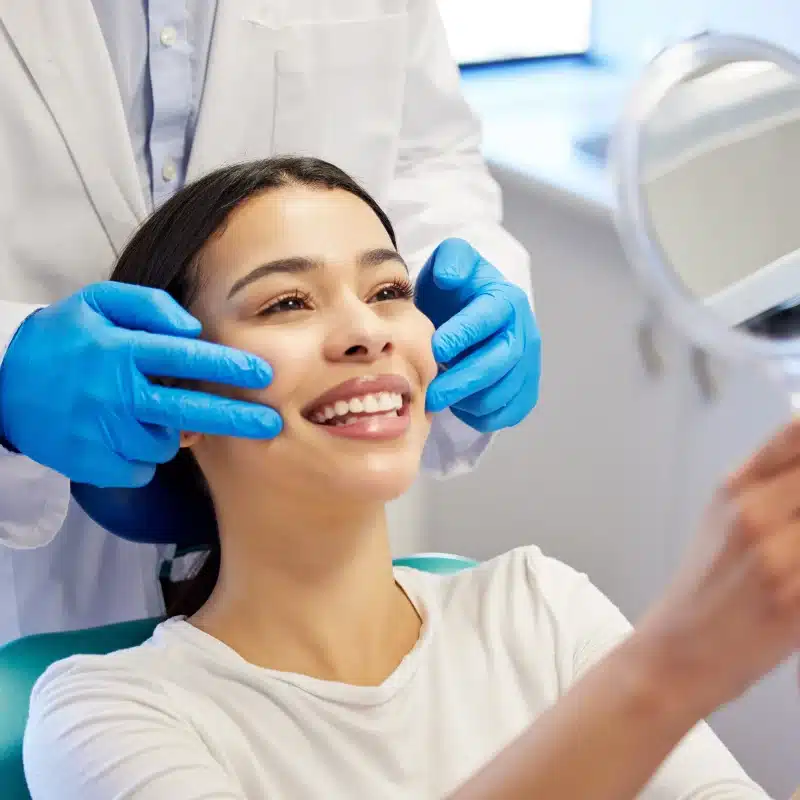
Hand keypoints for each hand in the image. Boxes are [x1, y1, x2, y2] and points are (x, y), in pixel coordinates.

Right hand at [0, 282, 281, 487]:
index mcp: (120, 351)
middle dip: (237, 419)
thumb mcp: (96, 302)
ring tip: (141, 413)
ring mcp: (101, 433)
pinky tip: (121, 435)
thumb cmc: (61, 339)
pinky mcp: (90, 464)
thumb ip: (149, 306)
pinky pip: (140, 469)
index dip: (229, 366)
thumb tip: (193, 328)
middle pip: (189, 410)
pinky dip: (140, 456)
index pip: (185, 357)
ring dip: (167, 431)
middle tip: (271, 425)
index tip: (263, 374)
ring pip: (164, 443)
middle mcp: (114, 394)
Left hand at [415, 238, 540, 432]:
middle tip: (431, 394)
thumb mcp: (450, 261)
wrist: (470, 310)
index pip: (488, 319)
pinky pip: (509, 412)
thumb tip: (448, 276)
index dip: (463, 335)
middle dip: (463, 381)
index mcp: (506, 300)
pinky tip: (459, 407)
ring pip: (504, 392)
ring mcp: (528, 364)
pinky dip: (482, 416)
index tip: (435, 348)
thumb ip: (450, 259)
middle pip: (499, 363)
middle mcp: (524, 333)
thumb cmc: (455, 289)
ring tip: (440, 397)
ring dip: (469, 401)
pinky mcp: (525, 389)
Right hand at [637, 416, 799, 717]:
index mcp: (735, 487)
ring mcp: (775, 552)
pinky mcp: (794, 596)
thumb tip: (799, 458)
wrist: (676, 652)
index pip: (795, 431)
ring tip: (796, 551)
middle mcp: (754, 511)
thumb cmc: (704, 589)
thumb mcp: (721, 519)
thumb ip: (769, 484)